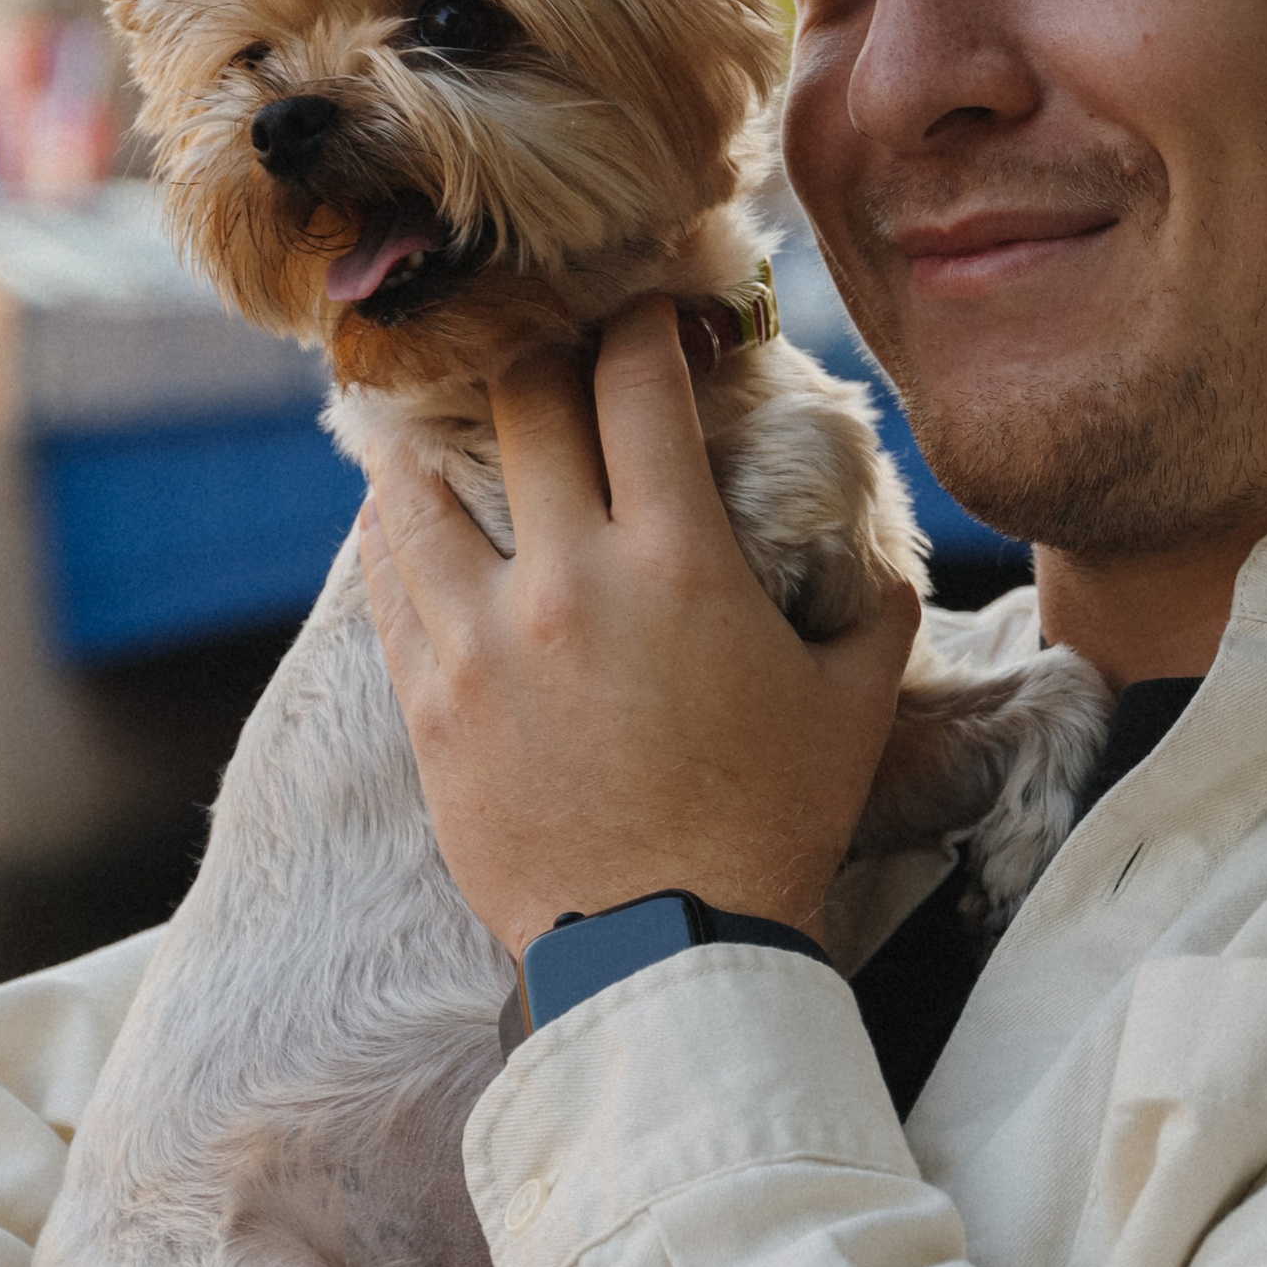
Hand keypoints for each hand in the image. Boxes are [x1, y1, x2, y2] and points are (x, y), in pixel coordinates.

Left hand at [358, 301, 917, 963]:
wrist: (668, 951)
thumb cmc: (772, 825)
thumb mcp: (851, 703)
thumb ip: (869, 607)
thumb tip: (880, 552)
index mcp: (676, 559)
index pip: (637, 380)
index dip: (645, 324)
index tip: (651, 315)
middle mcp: (565, 577)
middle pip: (523, 400)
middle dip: (545, 354)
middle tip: (558, 354)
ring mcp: (480, 638)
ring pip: (421, 482)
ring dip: (442, 435)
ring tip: (452, 421)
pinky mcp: (427, 701)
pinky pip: (386, 579)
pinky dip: (394, 530)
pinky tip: (404, 514)